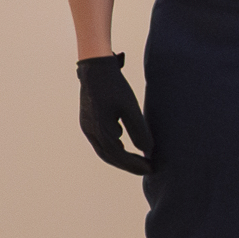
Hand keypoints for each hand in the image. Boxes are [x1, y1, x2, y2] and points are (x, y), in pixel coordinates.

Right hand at [76, 54, 153, 174]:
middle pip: (109, 156)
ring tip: (139, 161)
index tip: (151, 169)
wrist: (95, 69)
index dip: (135, 164)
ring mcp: (88, 126)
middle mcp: (91, 131)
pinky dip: (114, 147)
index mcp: (100, 130)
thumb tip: (148, 150)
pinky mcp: (89, 120)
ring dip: (121, 157)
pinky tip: (125, 145)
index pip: (118, 155)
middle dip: (128, 164)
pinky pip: (101, 140)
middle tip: (147, 169)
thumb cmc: (114, 87)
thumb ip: (138, 130)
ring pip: (104, 149)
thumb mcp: (130, 108)